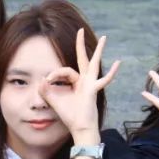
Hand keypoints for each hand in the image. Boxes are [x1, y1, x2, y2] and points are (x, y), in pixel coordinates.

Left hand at [38, 28, 119, 143]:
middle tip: (81, 30)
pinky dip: (112, 73)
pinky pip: (104, 80)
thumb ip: (46, 90)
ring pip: (93, 64)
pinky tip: (118, 62)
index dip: (54, 74)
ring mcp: (91, 84)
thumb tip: (40, 80)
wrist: (80, 128)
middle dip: (80, 45)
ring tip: (103, 38)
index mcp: (75, 82)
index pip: (64, 71)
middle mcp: (84, 80)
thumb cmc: (70, 116)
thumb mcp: (54, 101)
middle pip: (82, 59)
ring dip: (98, 51)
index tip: (46, 81)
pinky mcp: (93, 90)